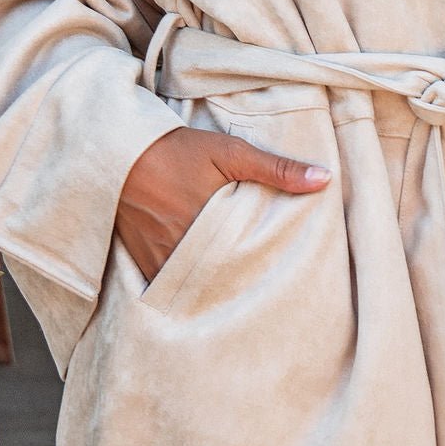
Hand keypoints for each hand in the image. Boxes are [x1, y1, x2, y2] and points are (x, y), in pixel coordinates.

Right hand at [115, 127, 331, 282]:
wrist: (120, 151)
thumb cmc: (178, 150)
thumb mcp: (230, 153)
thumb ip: (276, 168)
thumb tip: (324, 179)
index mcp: (209, 229)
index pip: (244, 267)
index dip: (261, 276)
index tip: (278, 281)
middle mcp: (182, 251)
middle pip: (218, 283)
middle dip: (237, 288)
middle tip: (260, 295)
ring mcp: (159, 259)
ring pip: (192, 288)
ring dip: (209, 289)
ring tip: (232, 294)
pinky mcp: (141, 260)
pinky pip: (165, 285)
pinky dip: (181, 286)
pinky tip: (198, 287)